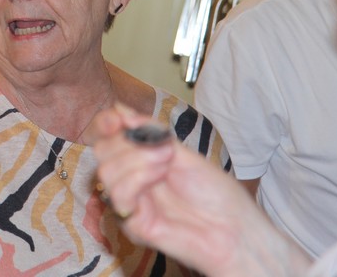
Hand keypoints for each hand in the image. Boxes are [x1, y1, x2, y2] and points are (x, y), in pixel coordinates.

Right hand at [90, 103, 310, 276]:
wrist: (234, 227)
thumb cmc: (215, 192)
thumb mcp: (180, 151)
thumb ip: (148, 132)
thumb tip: (120, 109)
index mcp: (139, 159)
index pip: (104, 137)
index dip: (104, 124)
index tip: (118, 120)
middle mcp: (129, 179)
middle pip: (102, 150)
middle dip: (128, 143)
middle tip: (164, 150)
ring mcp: (129, 202)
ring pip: (106, 171)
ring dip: (137, 160)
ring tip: (166, 164)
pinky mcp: (132, 224)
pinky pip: (118, 194)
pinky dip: (137, 179)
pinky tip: (159, 179)